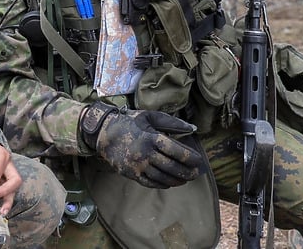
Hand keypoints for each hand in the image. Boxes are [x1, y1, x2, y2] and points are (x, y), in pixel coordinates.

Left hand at [0, 136, 20, 215]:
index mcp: (0, 154)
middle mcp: (8, 164)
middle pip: (14, 181)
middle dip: (2, 191)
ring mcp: (8, 173)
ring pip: (14, 189)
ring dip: (7, 200)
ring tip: (0, 211)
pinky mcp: (4, 180)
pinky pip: (9, 192)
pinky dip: (6, 202)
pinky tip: (1, 211)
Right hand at [80, 102, 203, 188]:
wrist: (103, 133)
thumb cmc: (128, 122)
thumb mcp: (149, 116)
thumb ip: (172, 122)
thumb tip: (192, 127)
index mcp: (151, 137)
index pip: (176, 151)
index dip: (190, 158)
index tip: (199, 160)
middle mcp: (145, 153)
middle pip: (172, 167)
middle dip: (187, 172)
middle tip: (196, 174)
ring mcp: (137, 165)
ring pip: (162, 178)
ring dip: (177, 180)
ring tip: (185, 179)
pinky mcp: (131, 174)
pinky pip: (150, 183)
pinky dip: (162, 184)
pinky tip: (169, 183)